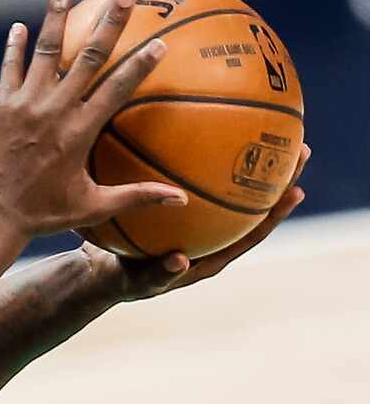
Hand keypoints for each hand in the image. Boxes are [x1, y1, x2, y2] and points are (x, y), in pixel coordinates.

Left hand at [0, 0, 186, 239]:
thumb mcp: (92, 207)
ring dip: (56, 14)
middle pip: (87, 57)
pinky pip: (10, 69)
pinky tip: (20, 25)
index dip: (140, 65)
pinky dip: (15, 46)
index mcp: (79, 132)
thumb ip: (137, 196)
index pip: (118, 89)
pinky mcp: (1, 107)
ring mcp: (25, 105)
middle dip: (109, 22)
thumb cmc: (44, 215)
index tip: (161, 41)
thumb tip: (180, 199)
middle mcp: (54, 111)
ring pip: (46, 50)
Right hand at [106, 146, 308, 298]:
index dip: (274, 214)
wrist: (102, 271)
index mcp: (210, 256)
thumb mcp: (135, 280)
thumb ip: (157, 274)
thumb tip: (178, 260)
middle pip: (254, 204)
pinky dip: (209, 153)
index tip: (296, 190)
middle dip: (279, 177)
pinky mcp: (182, 205)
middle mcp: (213, 236)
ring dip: (254, 158)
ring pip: (232, 186)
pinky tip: (209, 123)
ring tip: (273, 126)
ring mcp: (200, 220)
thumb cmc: (119, 277)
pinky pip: (199, 175)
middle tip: (301, 148)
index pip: (251, 233)